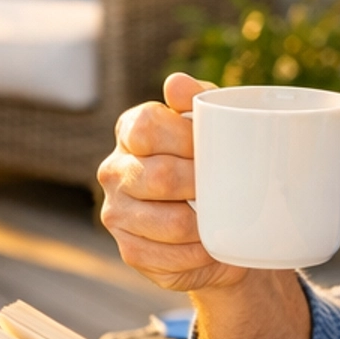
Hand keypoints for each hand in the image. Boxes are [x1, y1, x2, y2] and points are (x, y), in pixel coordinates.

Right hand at [98, 74, 247, 294]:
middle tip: (224, 188)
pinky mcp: (129, 250)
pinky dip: (199, 253)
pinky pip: (169, 255)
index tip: (210, 148)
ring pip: (170, 222)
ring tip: (221, 218)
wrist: (219, 227)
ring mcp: (117, 212)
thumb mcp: (214, 128)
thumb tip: (175, 83)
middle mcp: (115, 170)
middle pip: (159, 176)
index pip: (146, 126)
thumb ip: (200, 100)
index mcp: (131, 132)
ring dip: (204, 224)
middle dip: (200, 185)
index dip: (184, 137)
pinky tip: (208, 244)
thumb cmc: (214, 167)